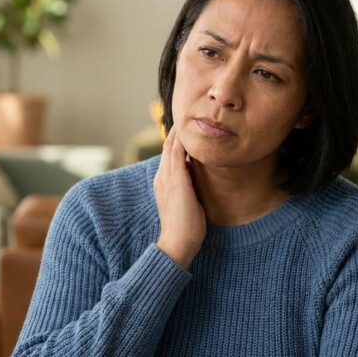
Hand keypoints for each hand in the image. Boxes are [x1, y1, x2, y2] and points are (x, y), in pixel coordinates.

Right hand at [153, 127, 206, 268]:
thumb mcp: (187, 202)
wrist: (178, 243)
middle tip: (186, 114)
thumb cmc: (185, 228)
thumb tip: (196, 177)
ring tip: (188, 115)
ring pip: (171, 146)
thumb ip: (188, 188)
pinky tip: (189, 130)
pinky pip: (177, 153)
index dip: (177, 141)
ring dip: (179, 131)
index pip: (169, 156)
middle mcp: (162, 177)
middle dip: (176, 131)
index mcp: (164, 182)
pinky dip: (182, 141)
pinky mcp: (176, 181)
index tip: (186, 129)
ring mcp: (167, 178)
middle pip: (167, 146)